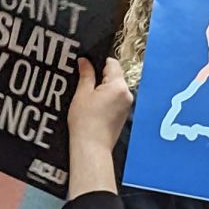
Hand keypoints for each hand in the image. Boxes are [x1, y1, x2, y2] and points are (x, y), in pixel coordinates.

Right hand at [66, 58, 132, 197]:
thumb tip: (85, 61)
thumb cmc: (86, 123)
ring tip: (88, 98)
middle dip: (100, 76)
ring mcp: (127, 105)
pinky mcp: (124, 114)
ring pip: (115, 87)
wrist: (91, 147)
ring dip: (103, 88)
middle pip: (115, 75)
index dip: (98, 62)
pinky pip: (116, 99)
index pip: (112, 63)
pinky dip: (106, 99)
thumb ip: (86, 74)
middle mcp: (126, 94)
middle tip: (85, 84)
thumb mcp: (82, 94)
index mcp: (118, 86)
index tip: (87, 67)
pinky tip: (94, 107)